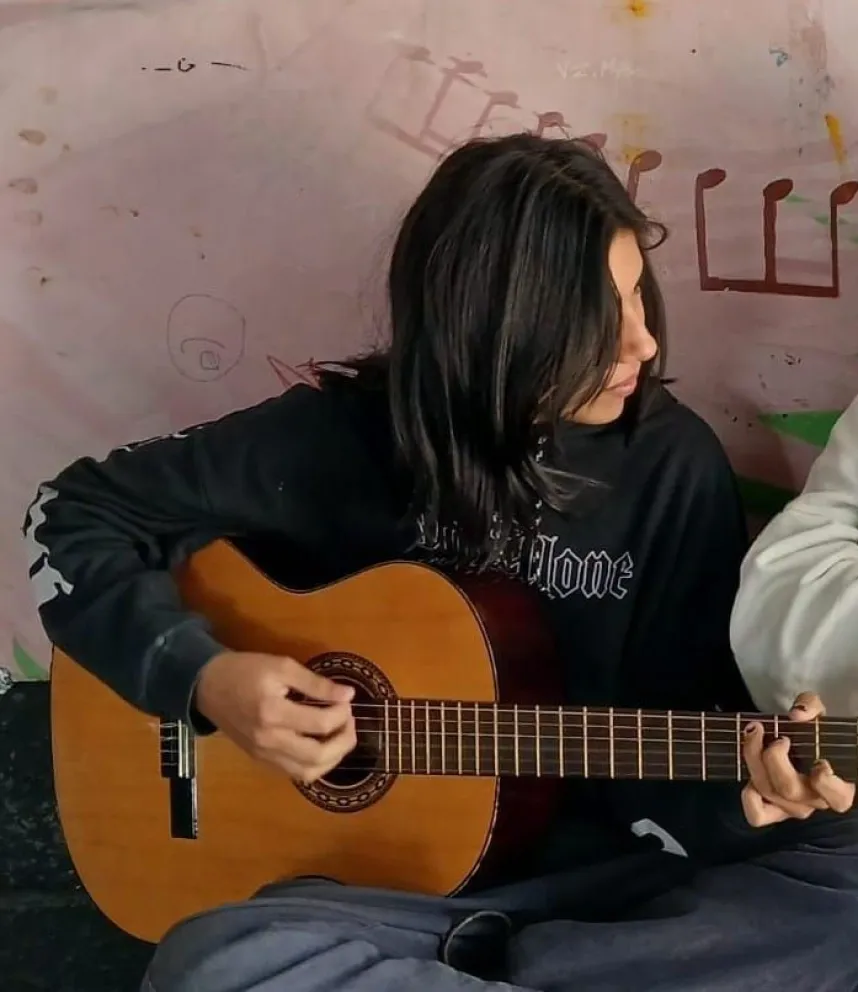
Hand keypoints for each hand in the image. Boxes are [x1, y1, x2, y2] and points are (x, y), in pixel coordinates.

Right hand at [194, 651, 355, 783]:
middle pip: (317, 756)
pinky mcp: (260, 760)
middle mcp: (268, 740)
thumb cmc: (244, 670)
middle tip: (350, 722)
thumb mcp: (281, 666)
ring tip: (340, 737)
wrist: (207, 686)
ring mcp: (263, 755)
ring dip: (332, 758)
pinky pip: (293, 773)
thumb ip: (315, 682)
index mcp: (272, 713)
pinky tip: (322, 747)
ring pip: (307, 772)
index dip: (342, 712)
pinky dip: (314, 765)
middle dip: (344, 741)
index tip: (347, 699)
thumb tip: (347, 695)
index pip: (320, 723)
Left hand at [741, 691, 855, 826]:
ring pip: (767, 791)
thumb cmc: (814, 733)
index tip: (820, 761)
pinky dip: (749, 797)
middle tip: (779, 738)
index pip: (838, 797)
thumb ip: (811, 707)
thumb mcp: (817, 714)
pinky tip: (751, 774)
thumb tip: (797, 714)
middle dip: (774, 757)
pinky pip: (757, 815)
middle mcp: (814, 801)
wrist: (801, 745)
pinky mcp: (773, 810)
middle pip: (788, 788)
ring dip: (754, 759)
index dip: (826, 782)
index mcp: (837, 787)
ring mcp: (792, 808)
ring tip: (756, 735)